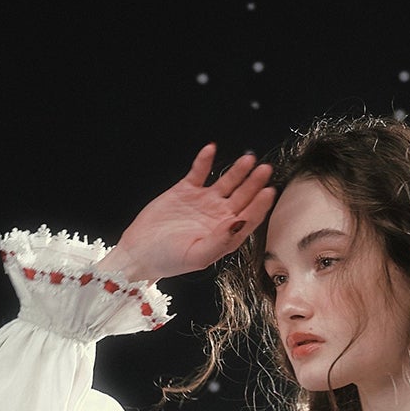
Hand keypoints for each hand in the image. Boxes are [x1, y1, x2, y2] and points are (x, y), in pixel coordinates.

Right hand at [104, 144, 276, 282]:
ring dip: (237, 170)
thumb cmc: (169, 260)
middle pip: (243, 196)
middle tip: (265, 170)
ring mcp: (204, 202)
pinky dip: (205, 161)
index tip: (269, 192)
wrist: (140, 252)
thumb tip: (238, 223)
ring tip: (248, 159)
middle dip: (254, 183)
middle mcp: (219, 217)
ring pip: (226, 182)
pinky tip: (211, 150)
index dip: (260, 205)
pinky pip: (199, 171)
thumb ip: (220, 241)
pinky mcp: (187, 190)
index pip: (249, 217)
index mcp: (226, 235)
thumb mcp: (197, 256)